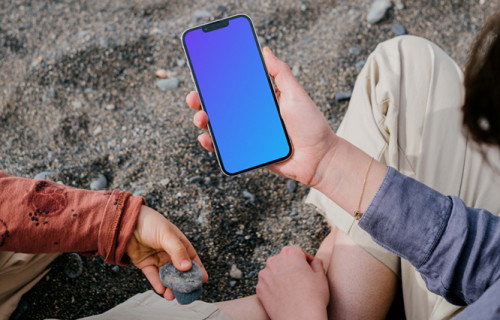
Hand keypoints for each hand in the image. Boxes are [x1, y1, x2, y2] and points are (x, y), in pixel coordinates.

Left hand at [126, 206, 207, 299]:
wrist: (127, 222)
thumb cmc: (150, 223)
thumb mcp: (167, 235)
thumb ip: (177, 251)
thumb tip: (187, 267)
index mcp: (179, 243)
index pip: (191, 258)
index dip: (198, 269)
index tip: (202, 280)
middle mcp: (170, 253)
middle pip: (179, 270)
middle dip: (183, 283)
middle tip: (187, 294)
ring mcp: (158, 259)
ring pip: (167, 276)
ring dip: (170, 286)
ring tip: (172, 296)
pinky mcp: (146, 264)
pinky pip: (153, 276)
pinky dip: (157, 284)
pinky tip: (161, 290)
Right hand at [186, 47, 337, 186]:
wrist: (318, 157)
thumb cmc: (311, 125)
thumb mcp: (296, 93)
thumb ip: (281, 73)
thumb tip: (265, 51)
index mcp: (261, 100)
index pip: (234, 88)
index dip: (216, 82)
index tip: (202, 76)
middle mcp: (252, 116)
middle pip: (221, 107)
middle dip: (203, 101)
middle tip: (194, 98)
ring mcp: (248, 135)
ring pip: (219, 127)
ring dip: (204, 121)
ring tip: (200, 119)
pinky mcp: (248, 153)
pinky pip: (226, 148)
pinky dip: (212, 143)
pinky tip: (206, 138)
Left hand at [256, 246, 328, 319]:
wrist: (299, 319)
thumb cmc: (313, 297)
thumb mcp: (321, 277)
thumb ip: (317, 264)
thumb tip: (315, 261)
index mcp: (290, 253)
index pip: (298, 252)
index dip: (306, 260)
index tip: (310, 269)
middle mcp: (274, 260)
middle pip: (284, 260)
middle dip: (291, 267)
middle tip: (301, 279)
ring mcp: (264, 275)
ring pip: (274, 271)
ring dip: (281, 276)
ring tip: (292, 288)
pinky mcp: (259, 288)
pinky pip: (267, 284)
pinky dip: (273, 288)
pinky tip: (283, 296)